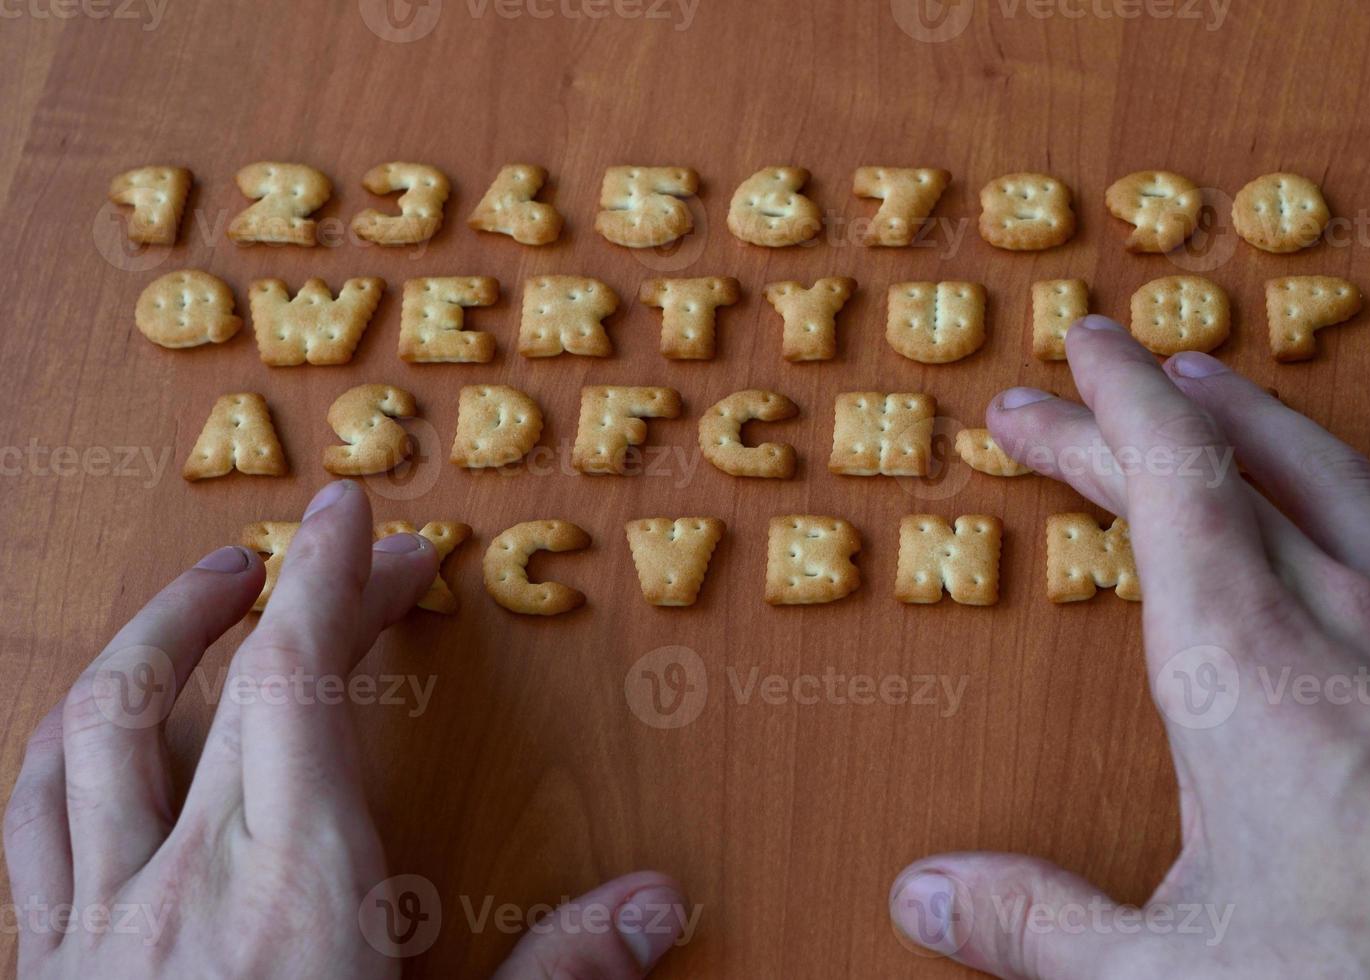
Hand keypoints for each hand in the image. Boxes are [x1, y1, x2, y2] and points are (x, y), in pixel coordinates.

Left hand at [4, 480, 690, 977]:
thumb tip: (659, 906)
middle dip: (272, 590)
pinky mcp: (45, 974)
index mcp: (295, 886)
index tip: (357, 511)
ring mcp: (92, 926)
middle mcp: (181, 880)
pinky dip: (64, 753)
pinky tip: (90, 746)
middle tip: (322, 550)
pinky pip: (32, 826)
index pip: (305, 678)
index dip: (334, 576)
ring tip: (196, 600)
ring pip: (90, 733)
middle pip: (211, 680)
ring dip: (146, 643)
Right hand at [890, 316, 1369, 977]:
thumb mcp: (1167, 976)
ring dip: (1268, 426)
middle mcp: (1344, 633)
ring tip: (1217, 383)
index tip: (1080, 353)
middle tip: (1075, 391)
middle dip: (1141, 418)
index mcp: (1242, 671)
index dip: (1113, 406)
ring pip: (1343, 489)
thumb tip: (928, 895)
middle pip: (1229, 474)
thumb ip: (1036, 920)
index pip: (1167, 481)